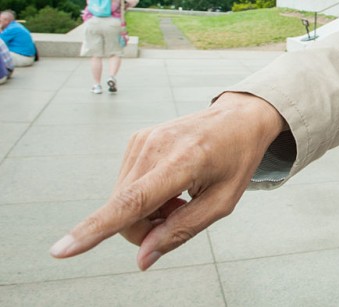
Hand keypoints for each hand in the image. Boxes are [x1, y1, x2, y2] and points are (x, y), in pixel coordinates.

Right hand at [50, 92, 284, 269]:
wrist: (238, 118)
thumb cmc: (236, 159)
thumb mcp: (223, 201)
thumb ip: (182, 230)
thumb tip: (142, 258)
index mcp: (182, 161)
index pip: (132, 202)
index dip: (96, 229)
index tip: (62, 249)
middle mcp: (155, 146)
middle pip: (125, 212)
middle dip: (147, 227)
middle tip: (181, 212)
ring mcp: (142, 140)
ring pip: (122, 201)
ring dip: (148, 210)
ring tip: (180, 193)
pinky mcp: (136, 140)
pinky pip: (127, 186)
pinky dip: (145, 195)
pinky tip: (171, 183)